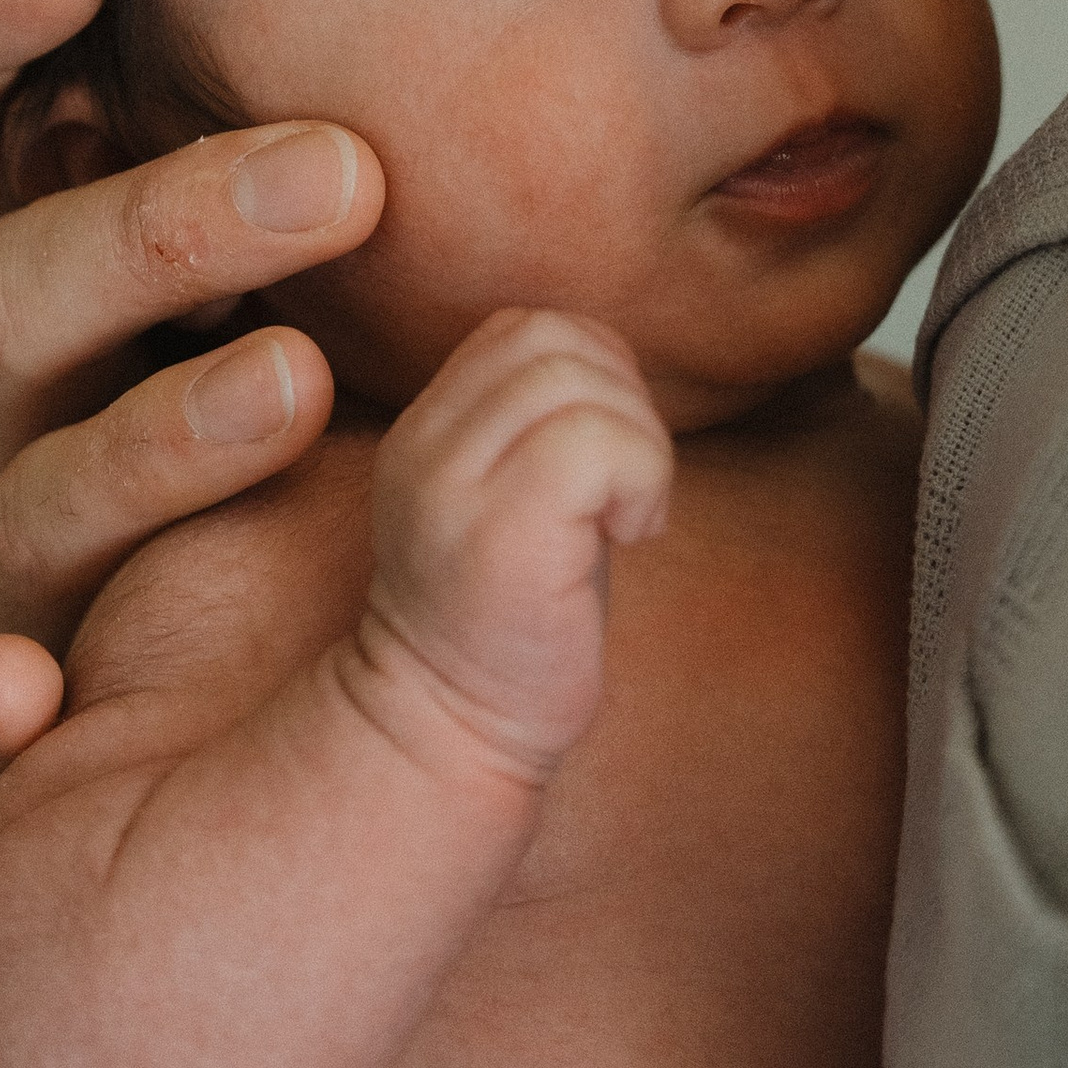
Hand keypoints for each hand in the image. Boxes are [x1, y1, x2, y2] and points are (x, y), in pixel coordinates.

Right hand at [0, 0, 383, 791]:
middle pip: (17, 285)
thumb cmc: (430, 457)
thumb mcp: (430, 303)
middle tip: (345, 179)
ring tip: (299, 388)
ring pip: (36, 484)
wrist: (384, 741)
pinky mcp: (39, 721)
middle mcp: (46, 402)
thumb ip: (448, 182)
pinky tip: (24, 703)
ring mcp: (38, 562)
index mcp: (100, 272)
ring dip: (158, 435)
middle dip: (165, 220)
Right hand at [345, 309, 673, 789]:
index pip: (521, 327)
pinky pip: (598, 442)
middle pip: (552, 337)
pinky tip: (632, 535)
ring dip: (638, 442)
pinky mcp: (499, 536)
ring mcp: (454, 489)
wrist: (450, 740)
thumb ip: (540, 421)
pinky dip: (642, 476)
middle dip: (625, 398)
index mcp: (426, 429)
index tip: (609, 458)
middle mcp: (424, 446)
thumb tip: (616, 363)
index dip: (594, 369)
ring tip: (627, 515)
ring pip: (579, 379)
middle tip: (629, 489)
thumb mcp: (512, 497)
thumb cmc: (512, 627)